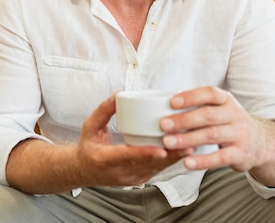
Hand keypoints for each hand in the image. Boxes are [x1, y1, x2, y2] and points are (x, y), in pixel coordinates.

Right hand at [76, 93, 193, 186]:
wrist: (83, 171)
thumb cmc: (88, 146)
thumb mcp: (90, 126)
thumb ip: (104, 110)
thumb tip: (119, 94)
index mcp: (105, 159)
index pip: (127, 157)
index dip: (146, 153)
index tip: (162, 149)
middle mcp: (119, 173)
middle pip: (148, 165)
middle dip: (169, 155)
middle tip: (188, 143)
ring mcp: (130, 179)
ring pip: (156, 169)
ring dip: (173, 159)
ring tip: (191, 145)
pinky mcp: (138, 180)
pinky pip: (156, 170)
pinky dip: (170, 161)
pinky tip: (183, 151)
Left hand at [158, 86, 274, 186]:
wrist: (261, 143)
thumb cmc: (229, 123)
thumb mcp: (220, 109)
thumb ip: (199, 107)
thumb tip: (163, 105)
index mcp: (226, 100)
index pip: (209, 93)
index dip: (191, 96)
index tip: (171, 102)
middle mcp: (234, 115)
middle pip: (208, 115)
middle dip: (184, 120)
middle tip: (163, 124)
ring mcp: (239, 134)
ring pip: (211, 135)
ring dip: (188, 139)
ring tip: (168, 142)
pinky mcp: (240, 154)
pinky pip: (219, 158)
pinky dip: (202, 161)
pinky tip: (186, 162)